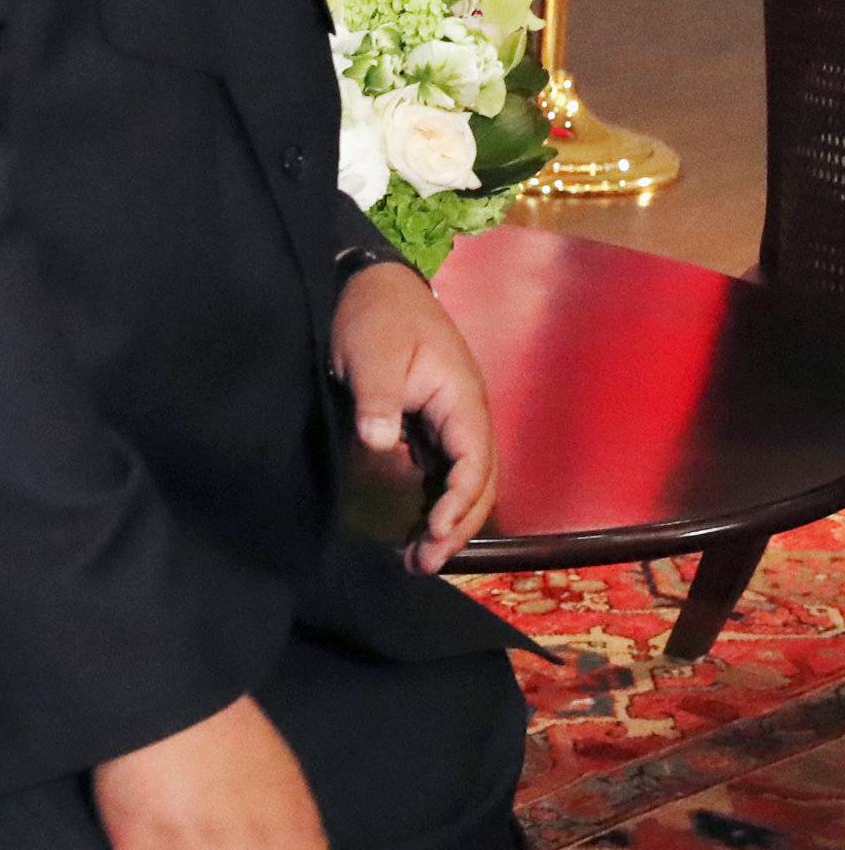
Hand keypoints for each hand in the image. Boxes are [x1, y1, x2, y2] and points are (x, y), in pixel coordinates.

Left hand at [332, 261, 496, 572]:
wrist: (371, 286)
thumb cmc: (377, 316)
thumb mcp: (374, 352)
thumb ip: (379, 396)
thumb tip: (379, 440)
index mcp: (462, 398)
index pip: (475, 462)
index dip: (459, 501)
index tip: (434, 530)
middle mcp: (466, 415)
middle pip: (477, 482)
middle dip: (457, 526)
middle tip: (423, 563)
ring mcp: (450, 422)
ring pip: (464, 482)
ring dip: (448, 521)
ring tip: (418, 560)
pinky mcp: (430, 425)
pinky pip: (445, 472)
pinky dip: (435, 503)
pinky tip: (415, 528)